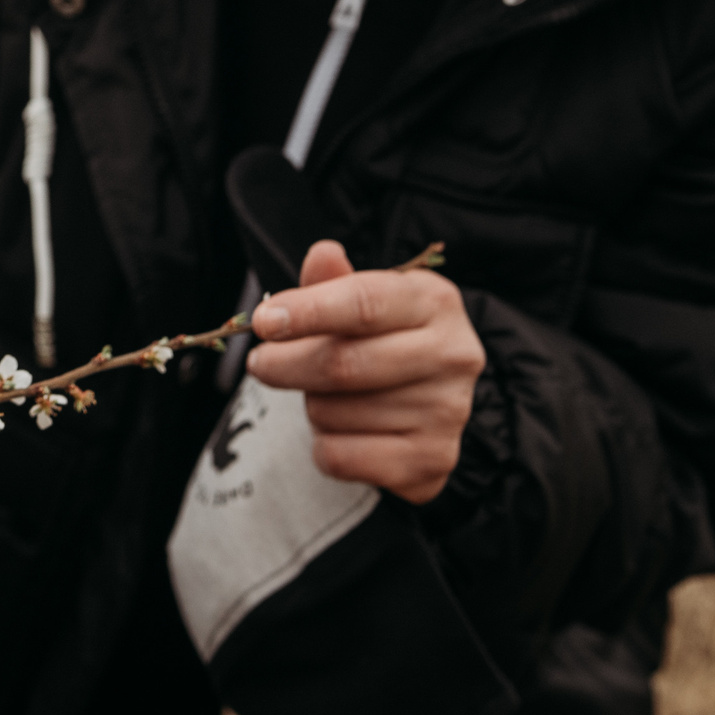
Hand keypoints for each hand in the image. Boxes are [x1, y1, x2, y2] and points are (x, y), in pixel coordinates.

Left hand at [245, 240, 485, 502]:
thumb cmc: (382, 338)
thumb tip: (322, 254)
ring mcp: (448, 412)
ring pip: (334, 413)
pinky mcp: (432, 460)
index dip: (308, 311)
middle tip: (260, 363)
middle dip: (285, 365)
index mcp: (435, 302)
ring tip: (330, 397)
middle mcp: (454, 354)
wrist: (428, 401)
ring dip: (312, 407)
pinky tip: (343, 431)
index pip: (365, 304)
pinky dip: (324, 447)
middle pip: (343, 364)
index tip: (263, 321)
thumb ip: (333, 282)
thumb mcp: (363, 299)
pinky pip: (341, 456)